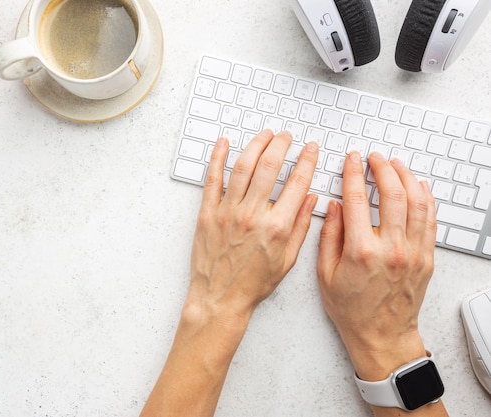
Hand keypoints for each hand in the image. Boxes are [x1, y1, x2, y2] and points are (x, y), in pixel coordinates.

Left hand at [185, 130, 318, 329]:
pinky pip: (212, 180)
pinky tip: (224, 143)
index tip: (311, 149)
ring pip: (243, 167)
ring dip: (256, 145)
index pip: (297, 183)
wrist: (220, 298)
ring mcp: (228, 212)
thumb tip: (312, 198)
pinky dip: (218, 158)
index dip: (307, 161)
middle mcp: (253, 215)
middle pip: (269, 167)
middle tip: (287, 136)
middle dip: (281, 145)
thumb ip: (301, 227)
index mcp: (277, 227)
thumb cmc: (254, 283)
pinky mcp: (208, 214)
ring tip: (265, 135)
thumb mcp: (287, 260)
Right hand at [317, 151, 436, 381]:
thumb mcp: (325, 274)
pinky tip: (418, 187)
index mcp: (360, 251)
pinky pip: (430, 221)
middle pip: (392, 194)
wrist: (381, 336)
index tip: (351, 160)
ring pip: (417, 202)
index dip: (353, 174)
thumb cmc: (352, 310)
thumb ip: (329, 236)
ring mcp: (412, 253)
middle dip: (382, 169)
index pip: (356, 200)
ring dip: (406, 178)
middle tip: (375, 158)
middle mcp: (390, 249)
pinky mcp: (426, 258)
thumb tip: (333, 207)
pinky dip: (426, 198)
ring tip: (396, 165)